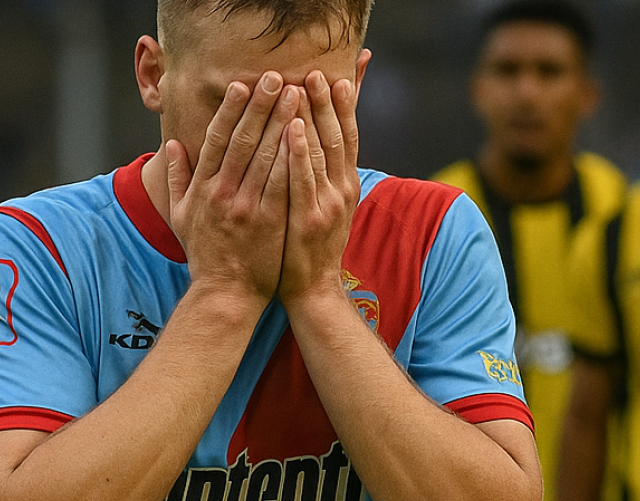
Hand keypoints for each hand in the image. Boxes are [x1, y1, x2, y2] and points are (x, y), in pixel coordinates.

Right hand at [166, 71, 298, 308]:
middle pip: (244, 140)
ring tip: (296, 93)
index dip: (230, 111)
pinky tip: (304, 133)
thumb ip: (176, 179)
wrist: (226, 294)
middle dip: (261, 105)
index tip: (242, 85)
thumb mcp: (181, 217)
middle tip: (277, 76)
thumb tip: (172, 146)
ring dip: (282, 121)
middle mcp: (223, 194)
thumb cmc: (205, 254)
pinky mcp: (270, 220)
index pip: (216, 139)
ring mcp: (248, 207)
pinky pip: (283, 180)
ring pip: (267, 155)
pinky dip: (292, 154)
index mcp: (203, 189)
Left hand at [278, 71, 360, 305]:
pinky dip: (299, 152)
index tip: (337, 74)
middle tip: (315, 70)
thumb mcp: (327, 207)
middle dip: (327, 101)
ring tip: (302, 85)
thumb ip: (324, 174)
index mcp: (346, 184)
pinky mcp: (308, 219)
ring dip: (313, 116)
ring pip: (321, 151)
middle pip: (336, 136)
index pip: (347, 135)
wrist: (312, 291)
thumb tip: (321, 144)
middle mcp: (342, 190)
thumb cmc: (311, 247)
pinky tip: (292, 129)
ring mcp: (327, 204)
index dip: (344, 105)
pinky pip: (302, 179)